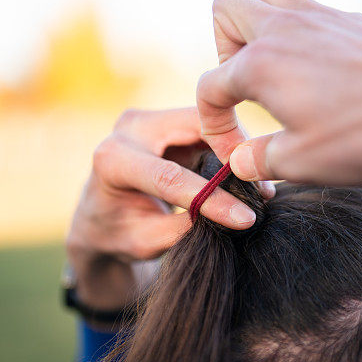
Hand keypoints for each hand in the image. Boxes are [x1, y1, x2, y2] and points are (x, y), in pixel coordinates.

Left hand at [66, 107, 266, 311]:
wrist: (98, 218)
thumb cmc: (116, 233)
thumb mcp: (145, 242)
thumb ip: (183, 229)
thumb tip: (232, 216)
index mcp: (112, 159)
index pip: (168, 175)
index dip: (211, 197)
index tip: (245, 218)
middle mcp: (129, 129)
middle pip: (194, 128)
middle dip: (232, 155)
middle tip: (263, 189)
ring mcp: (152, 119)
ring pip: (208, 122)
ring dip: (236, 150)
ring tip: (260, 186)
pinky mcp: (171, 121)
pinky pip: (210, 128)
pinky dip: (230, 150)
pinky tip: (248, 174)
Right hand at [197, 0, 361, 183]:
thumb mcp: (304, 164)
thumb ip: (259, 160)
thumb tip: (240, 160)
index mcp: (260, 64)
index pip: (209, 86)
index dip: (213, 124)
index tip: (235, 151)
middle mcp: (282, 28)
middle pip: (224, 9)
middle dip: (222, 49)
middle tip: (245, 85)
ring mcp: (317, 15)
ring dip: (256, 24)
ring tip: (274, 66)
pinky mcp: (348, 17)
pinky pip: (306, 6)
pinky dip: (297, 30)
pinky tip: (319, 68)